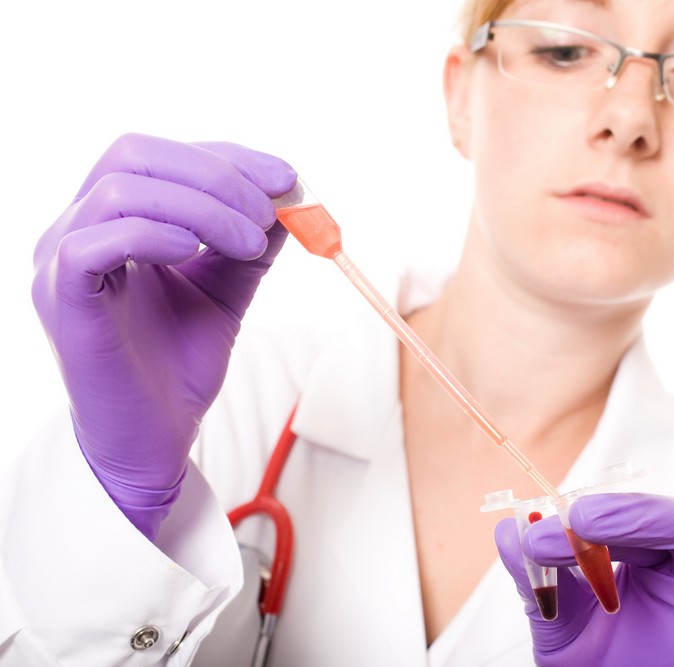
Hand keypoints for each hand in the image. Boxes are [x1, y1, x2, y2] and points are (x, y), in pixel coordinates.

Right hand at [32, 133, 296, 539]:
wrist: (154, 438)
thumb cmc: (179, 364)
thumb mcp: (227, 289)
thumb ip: (250, 243)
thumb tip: (290, 196)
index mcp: (113, 219)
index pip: (161, 155)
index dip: (227, 157)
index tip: (287, 176)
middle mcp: (77, 228)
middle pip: (134, 154)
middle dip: (215, 173)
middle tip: (268, 212)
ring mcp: (60, 262)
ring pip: (119, 190)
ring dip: (201, 206)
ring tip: (250, 245)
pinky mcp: (62, 300)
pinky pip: (93, 243)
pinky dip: (153, 235)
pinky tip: (194, 255)